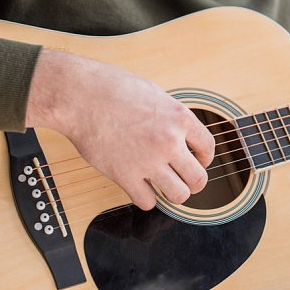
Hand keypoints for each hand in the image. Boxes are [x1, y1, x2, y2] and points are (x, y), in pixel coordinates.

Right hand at [26, 49, 215, 209]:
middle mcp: (170, 141)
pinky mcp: (125, 175)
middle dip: (194, 182)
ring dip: (174, 194)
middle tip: (184, 179)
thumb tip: (182, 132)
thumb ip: (172, 116)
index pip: (208, 148)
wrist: (81, 95)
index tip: (198, 161)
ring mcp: (149, 160)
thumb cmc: (113, 88)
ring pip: (179, 195)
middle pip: (198, 178)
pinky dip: (146, 198)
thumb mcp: (155, 94)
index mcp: (180, 118)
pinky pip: (148, 202)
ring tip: (166, 186)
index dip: (205, 158)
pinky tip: (141, 188)